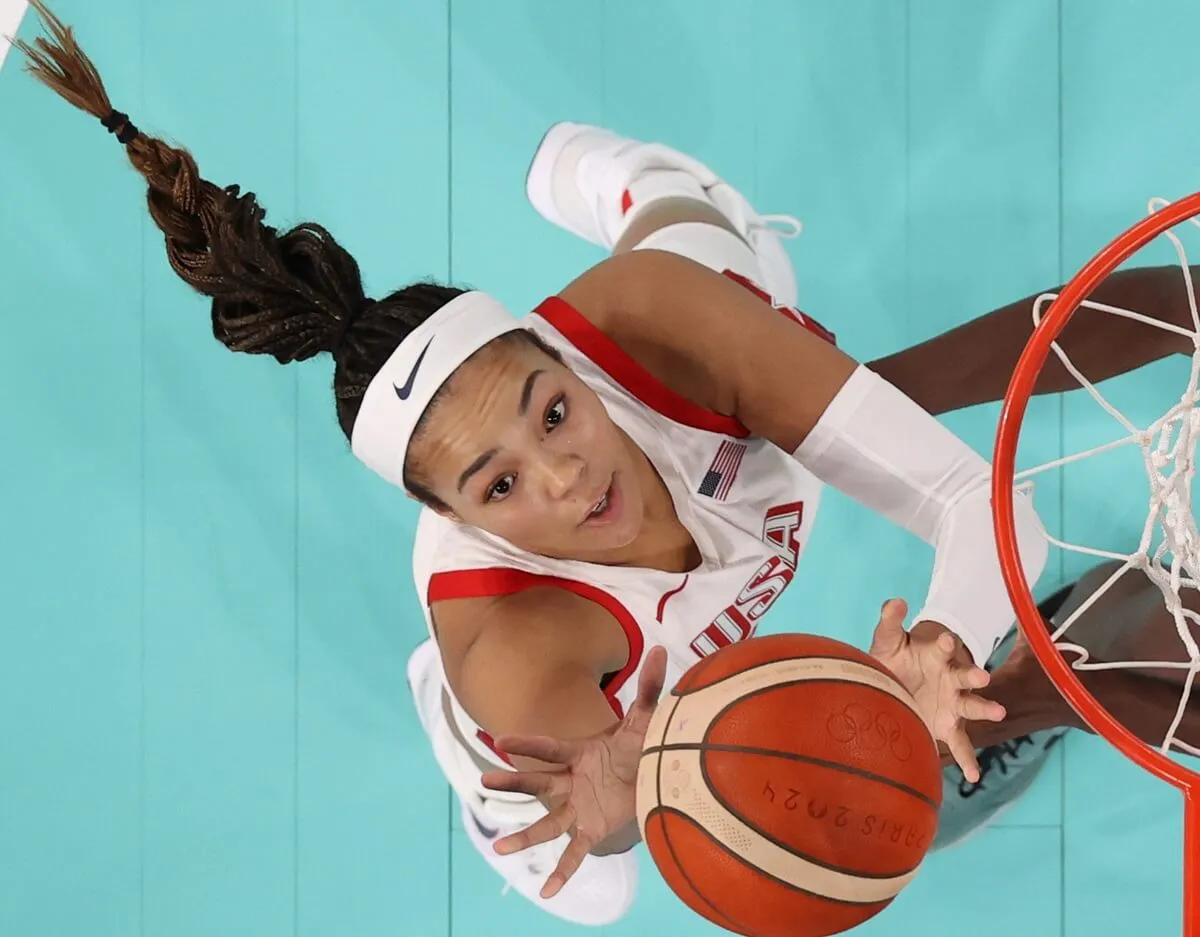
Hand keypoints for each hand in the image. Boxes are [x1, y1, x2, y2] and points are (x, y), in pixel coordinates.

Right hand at [479, 646, 668, 898]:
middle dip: (513, 783)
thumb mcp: (645, 720)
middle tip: (485, 781)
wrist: (655, 778)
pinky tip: (547, 894)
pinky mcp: (593, 830)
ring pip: (547, 823)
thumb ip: (649, 687)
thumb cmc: (643, 747)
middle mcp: (573, 781)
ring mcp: (579, 808)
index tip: (500, 738)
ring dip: (525, 836)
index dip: (527, 743)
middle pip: (538, 783)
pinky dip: (562, 873)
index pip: (550, 748)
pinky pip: (574, 854)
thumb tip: (656, 649)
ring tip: (501, 849)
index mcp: (580, 754)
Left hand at [868, 598, 1003, 781]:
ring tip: (998, 713)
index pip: (943, 647)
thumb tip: (896, 601)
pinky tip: (974, 776)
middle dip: (973, 677)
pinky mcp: (948, 726)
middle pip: (965, 677)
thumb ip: (889, 621)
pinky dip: (967, 760)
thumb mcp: (888, 640)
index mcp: (936, 656)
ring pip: (971, 707)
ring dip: (984, 710)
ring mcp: (952, 704)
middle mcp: (950, 680)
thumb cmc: (896, 659)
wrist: (899, 683)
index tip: (948, 640)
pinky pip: (961, 745)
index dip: (946, 644)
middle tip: (982, 677)